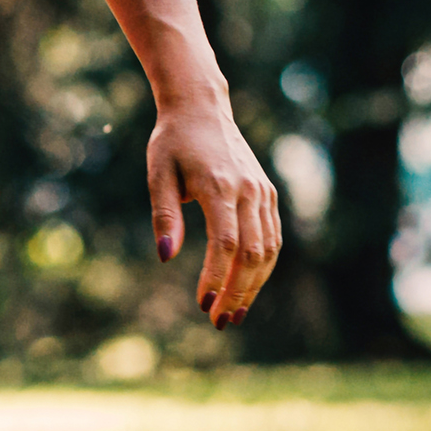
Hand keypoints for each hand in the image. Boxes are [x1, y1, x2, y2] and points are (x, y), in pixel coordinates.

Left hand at [148, 99, 280, 326]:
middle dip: (238, 291)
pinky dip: (263, 266)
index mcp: (220, 187)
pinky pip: (272, 237)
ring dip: (254, 285)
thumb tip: (166, 258)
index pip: (224, 243)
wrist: (201, 110)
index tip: (203, 304)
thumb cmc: (171, 143)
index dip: (216, 277)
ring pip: (269, 249)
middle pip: (252, 253)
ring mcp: (263, 192)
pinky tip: (246, 286)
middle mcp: (249, 191)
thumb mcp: (158, 175)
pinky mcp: (267, 194)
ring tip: (235, 312)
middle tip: (220, 321)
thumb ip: (164, 216)